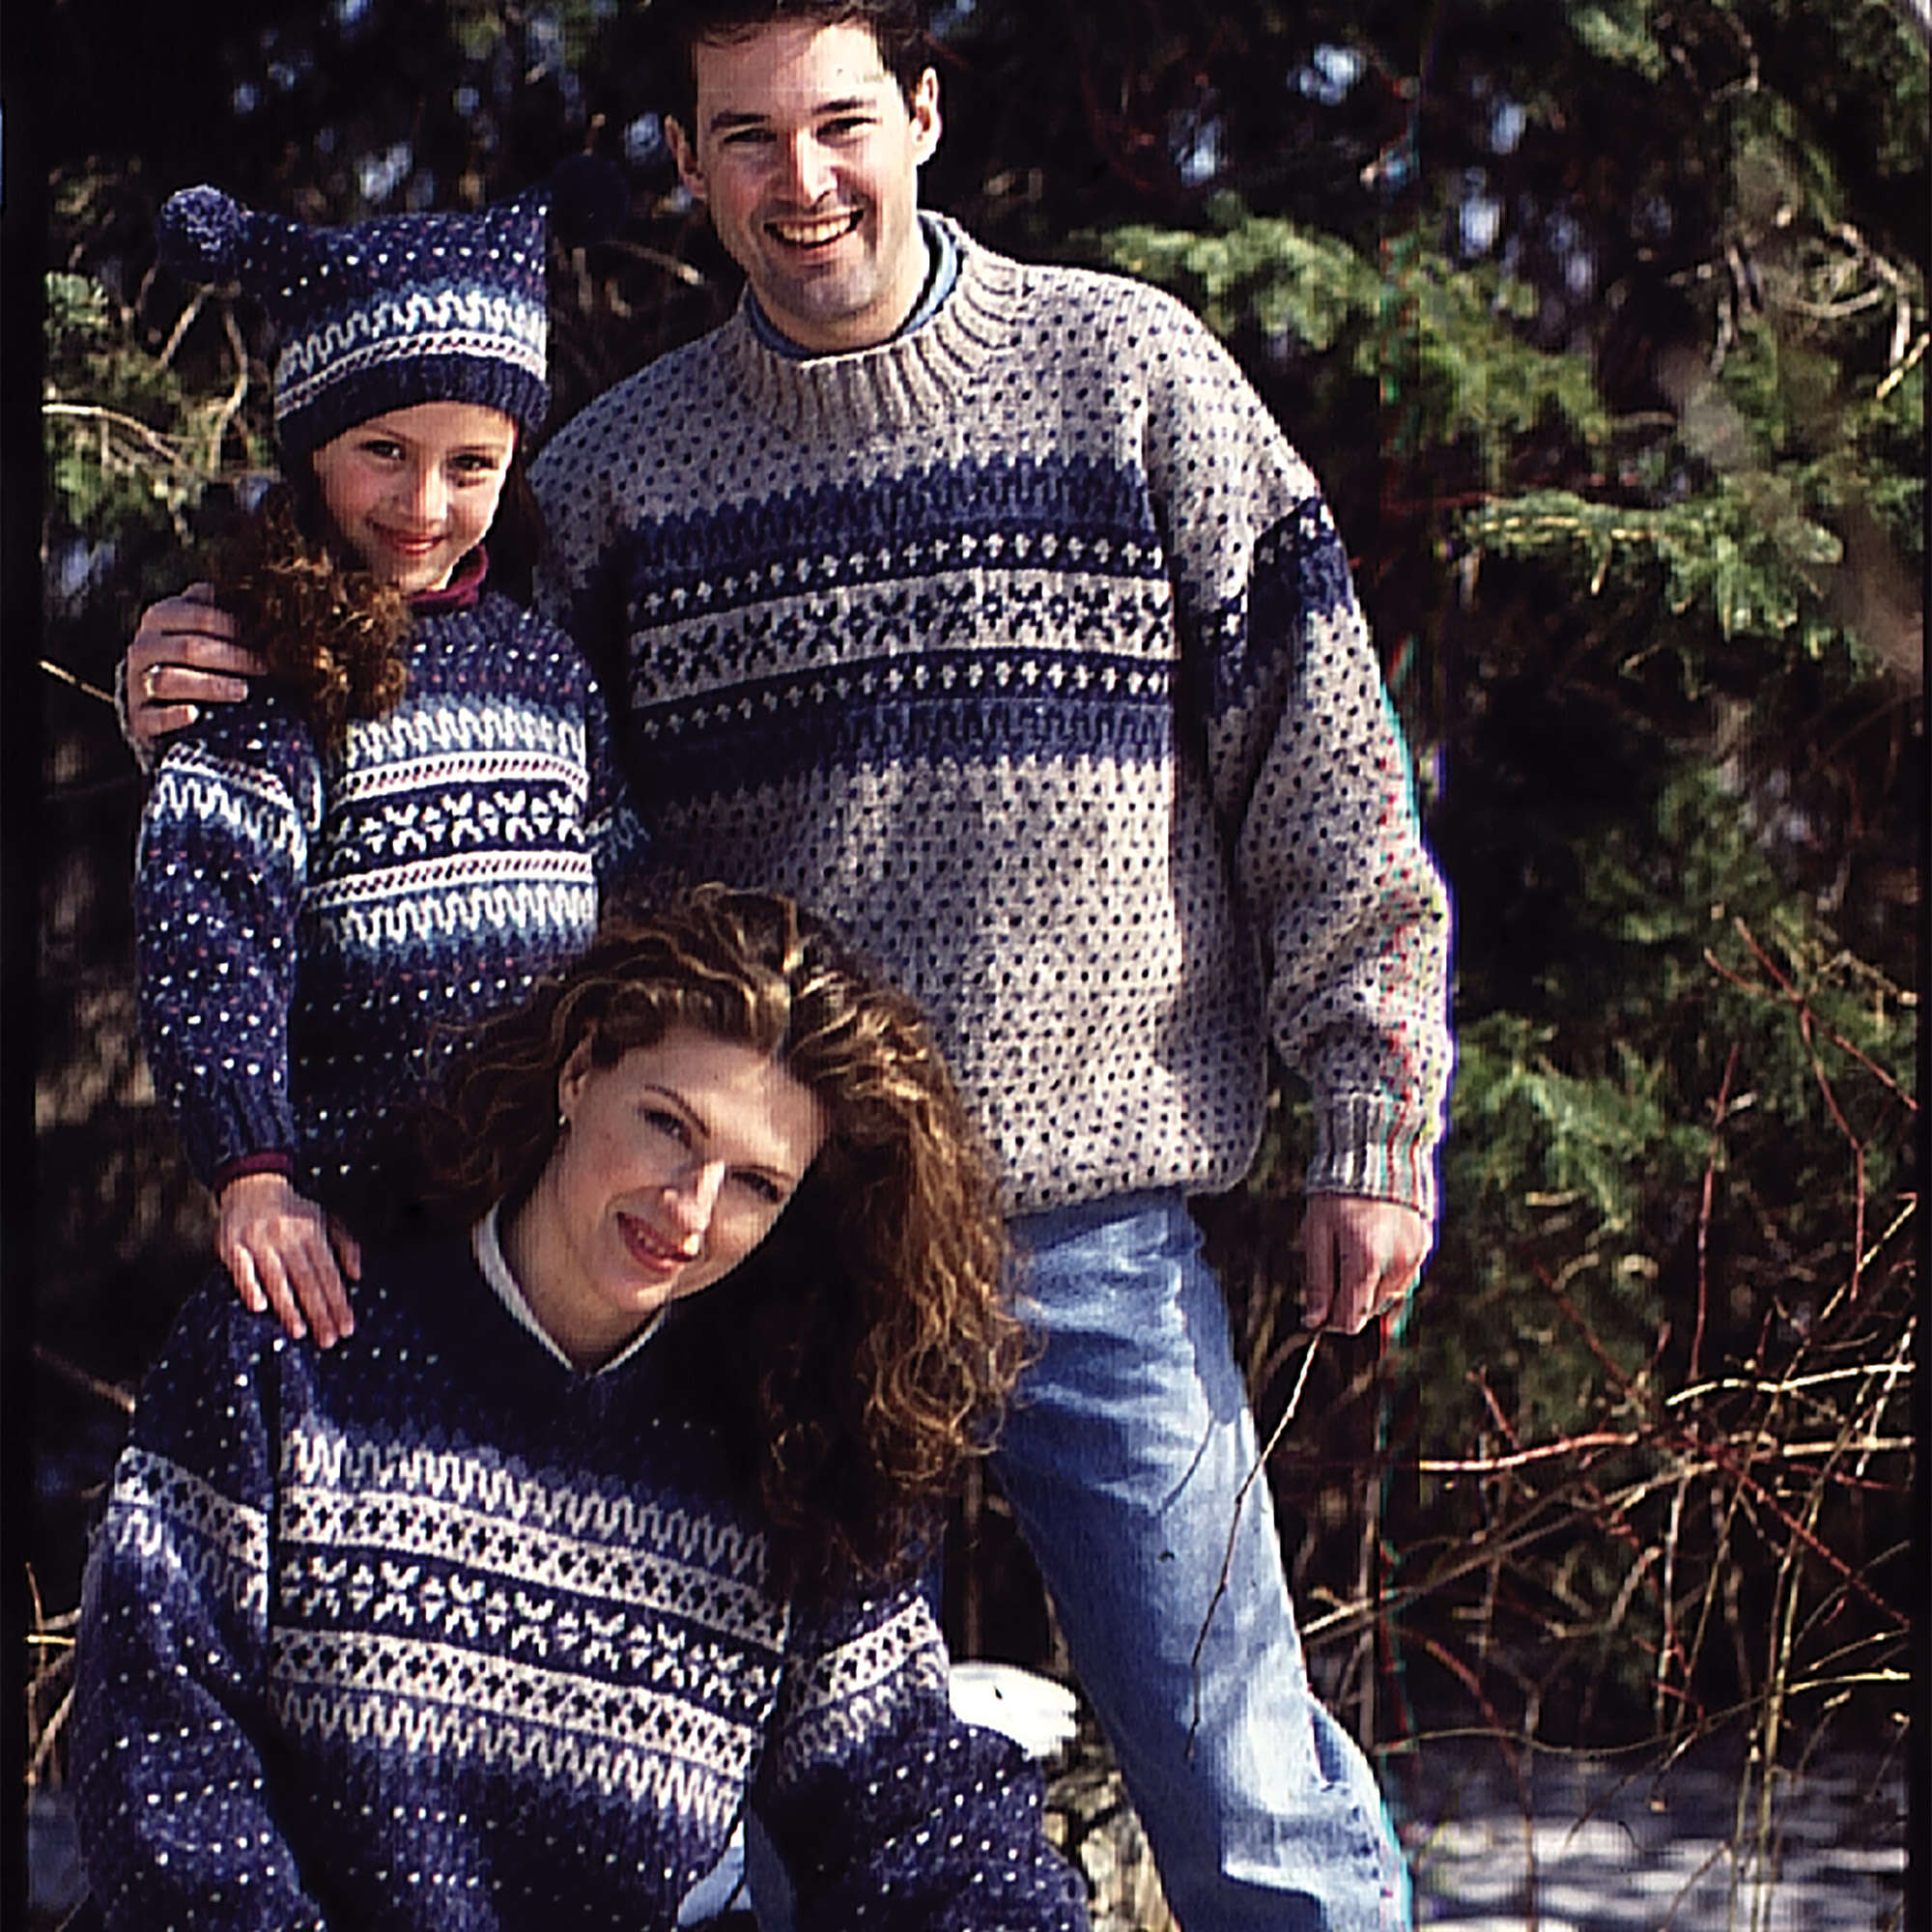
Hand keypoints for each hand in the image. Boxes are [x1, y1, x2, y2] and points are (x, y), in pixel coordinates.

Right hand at [125, 584, 261, 752]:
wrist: (157, 701)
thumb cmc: (192, 658)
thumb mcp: (199, 627)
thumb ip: (214, 609)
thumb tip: (239, 589)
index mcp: (160, 618)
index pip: (197, 616)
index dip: (233, 626)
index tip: (265, 638)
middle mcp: (144, 648)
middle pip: (188, 648)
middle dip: (231, 657)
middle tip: (263, 668)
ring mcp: (138, 683)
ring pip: (169, 680)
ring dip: (209, 685)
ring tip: (243, 691)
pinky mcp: (139, 718)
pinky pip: (153, 717)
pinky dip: (174, 716)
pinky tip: (195, 715)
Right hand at [215, 1172, 362, 1347]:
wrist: (252, 1183)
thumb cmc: (292, 1210)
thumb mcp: (325, 1219)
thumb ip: (345, 1246)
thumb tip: (356, 1277)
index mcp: (311, 1230)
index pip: (328, 1273)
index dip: (338, 1301)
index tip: (347, 1327)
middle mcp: (286, 1235)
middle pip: (306, 1279)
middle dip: (319, 1311)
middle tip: (328, 1339)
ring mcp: (257, 1240)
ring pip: (276, 1278)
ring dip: (288, 1306)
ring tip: (300, 1331)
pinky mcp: (231, 1244)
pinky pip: (240, 1269)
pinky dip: (249, 1287)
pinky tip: (258, 1307)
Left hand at [1299, 1193, 1429, 1334]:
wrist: (1375, 1154)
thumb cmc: (1337, 1194)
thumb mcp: (1316, 1233)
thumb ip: (1317, 1280)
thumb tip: (1314, 1321)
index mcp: (1365, 1261)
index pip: (1350, 1318)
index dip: (1331, 1320)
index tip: (1318, 1309)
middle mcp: (1396, 1264)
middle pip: (1369, 1310)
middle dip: (1349, 1301)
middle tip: (1333, 1269)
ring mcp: (1414, 1256)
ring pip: (1389, 1298)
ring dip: (1369, 1290)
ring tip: (1352, 1253)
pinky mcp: (1424, 1246)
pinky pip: (1404, 1278)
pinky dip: (1387, 1275)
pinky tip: (1372, 1250)